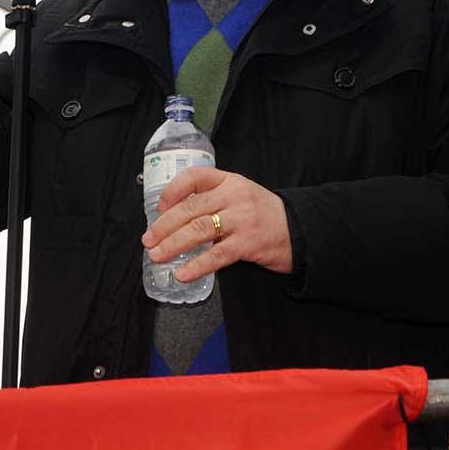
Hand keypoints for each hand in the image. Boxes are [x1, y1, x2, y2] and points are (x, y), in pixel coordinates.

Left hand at [142, 167, 292, 281]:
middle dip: (164, 225)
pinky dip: (196, 265)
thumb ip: (212, 199)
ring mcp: (241, 219)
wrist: (300, 230)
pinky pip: (216, 255)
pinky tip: (182, 273)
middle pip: (190, 208)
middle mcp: (234, 196)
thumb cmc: (264, 214)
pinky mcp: (248, 243)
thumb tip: (174, 217)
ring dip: (173, 244)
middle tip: (148, 239)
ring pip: (198, 229)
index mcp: (229, 181)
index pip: (195, 176)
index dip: (173, 190)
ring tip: (157, 255)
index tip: (159, 206)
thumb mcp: (240, 195)